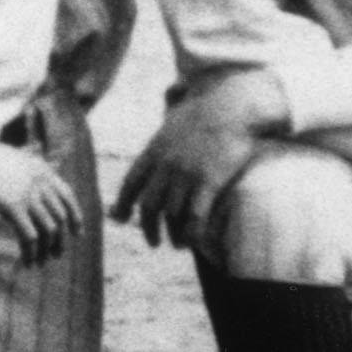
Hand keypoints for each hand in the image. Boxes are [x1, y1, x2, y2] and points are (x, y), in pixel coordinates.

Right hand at [0, 136, 83, 263]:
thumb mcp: (10, 162)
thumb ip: (26, 177)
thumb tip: (32, 202)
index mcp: (41, 169)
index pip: (68, 196)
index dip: (75, 216)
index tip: (76, 233)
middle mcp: (39, 181)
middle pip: (60, 216)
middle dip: (61, 239)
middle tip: (56, 254)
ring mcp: (26, 193)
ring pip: (49, 230)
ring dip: (47, 250)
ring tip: (40, 262)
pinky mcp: (11, 205)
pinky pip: (30, 236)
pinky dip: (32, 252)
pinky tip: (27, 261)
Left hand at [112, 75, 282, 252]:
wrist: (232, 106)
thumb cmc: (205, 112)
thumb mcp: (172, 121)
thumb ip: (162, 134)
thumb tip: (153, 123)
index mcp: (153, 151)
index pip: (130, 184)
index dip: (122, 204)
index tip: (119, 218)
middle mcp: (165, 166)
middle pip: (149, 206)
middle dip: (148, 228)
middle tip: (152, 241)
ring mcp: (186, 175)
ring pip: (172, 216)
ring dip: (173, 235)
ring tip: (178, 244)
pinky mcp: (209, 182)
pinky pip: (196, 217)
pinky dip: (192, 234)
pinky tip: (194, 242)